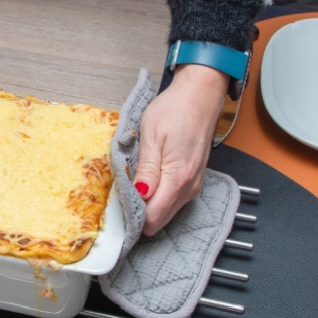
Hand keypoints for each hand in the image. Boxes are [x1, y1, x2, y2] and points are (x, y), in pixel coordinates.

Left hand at [132, 64, 227, 234]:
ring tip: (133, 182)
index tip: (117, 205)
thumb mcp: (152, 137)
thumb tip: (140, 195)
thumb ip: (146, 170)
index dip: (132, 217)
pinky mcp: (193, 181)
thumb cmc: (175, 110)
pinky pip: (172, 201)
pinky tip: (147, 179)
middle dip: (138, 213)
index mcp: (178, 178)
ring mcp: (193, 186)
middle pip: (159, 221)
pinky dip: (157, 197)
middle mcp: (189, 188)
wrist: (199, 96)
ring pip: (165, 213)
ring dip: (147, 204)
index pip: (152, 219)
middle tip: (121, 193)